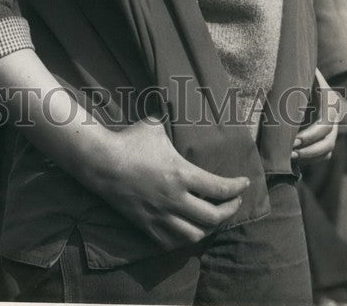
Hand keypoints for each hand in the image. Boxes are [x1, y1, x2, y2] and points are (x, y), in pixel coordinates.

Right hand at [89, 117, 249, 249]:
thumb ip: (174, 119)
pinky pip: (172, 243)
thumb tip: (185, 102)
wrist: (101, 162)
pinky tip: (191, 229)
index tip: (244, 183)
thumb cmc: (130, 140)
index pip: (219, 188)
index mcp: (181, 174)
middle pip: (213, 217)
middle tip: (235, 201)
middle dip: (230, 210)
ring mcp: (160, 215)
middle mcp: (174, 199)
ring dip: (210, 229)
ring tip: (215, 218)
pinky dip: (187, 239)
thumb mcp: (156, 125)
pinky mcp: (147, 225)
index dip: (237, 188)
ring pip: (195, 235)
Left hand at [292, 72, 341, 162]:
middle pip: (328, 141)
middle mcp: (333, 114)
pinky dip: (310, 159)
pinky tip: (293, 158)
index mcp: (328, 98)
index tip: (293, 141)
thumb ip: (291, 85)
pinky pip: (323, 155)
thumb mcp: (294, 78)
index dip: (310, 136)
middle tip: (289, 152)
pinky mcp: (324, 136)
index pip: (325, 124)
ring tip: (289, 157)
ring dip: (309, 157)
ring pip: (327, 151)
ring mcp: (331, 126)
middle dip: (309, 150)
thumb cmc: (292, 74)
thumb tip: (278, 90)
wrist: (297, 72)